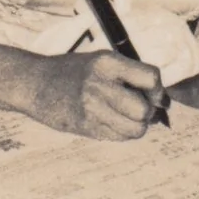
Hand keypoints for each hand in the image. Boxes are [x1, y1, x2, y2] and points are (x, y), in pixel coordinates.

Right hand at [31, 51, 164, 141]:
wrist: (35, 83)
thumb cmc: (73, 71)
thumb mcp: (100, 60)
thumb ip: (130, 75)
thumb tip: (163, 101)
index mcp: (107, 63)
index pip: (151, 78)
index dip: (158, 90)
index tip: (155, 95)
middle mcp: (100, 85)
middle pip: (144, 110)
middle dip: (148, 113)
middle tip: (140, 109)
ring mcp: (91, 109)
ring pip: (135, 129)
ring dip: (136, 126)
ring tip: (126, 117)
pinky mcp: (85, 127)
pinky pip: (119, 137)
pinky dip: (121, 133)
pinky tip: (110, 122)